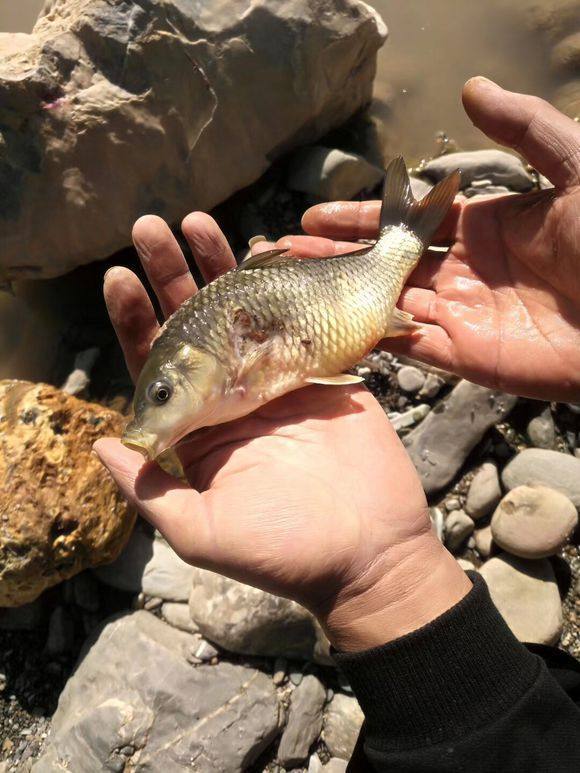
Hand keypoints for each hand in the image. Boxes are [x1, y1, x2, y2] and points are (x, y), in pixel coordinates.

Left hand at [94, 214, 469, 651]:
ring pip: (244, 313)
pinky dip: (283, 285)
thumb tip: (100, 443)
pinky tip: (265, 247)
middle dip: (172, 276)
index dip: (136, 321)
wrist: (369, 552)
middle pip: (195, 325)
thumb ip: (151, 491)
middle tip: (152, 227)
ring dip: (221, 267)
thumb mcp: (203, 532)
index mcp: (199, 430)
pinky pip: (297, 320)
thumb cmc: (285, 552)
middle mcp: (232, 398)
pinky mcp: (323, 373)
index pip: (158, 366)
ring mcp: (278, 381)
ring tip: (200, 222)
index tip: (119, 276)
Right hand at [273, 78, 579, 401]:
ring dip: (337, 297)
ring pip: (383, 304)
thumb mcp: (576, 169)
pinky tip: (331, 325)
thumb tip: (470, 89)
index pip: (405, 221)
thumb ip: (526, 129)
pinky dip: (372, 336)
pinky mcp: (466, 357)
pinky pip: (409, 345)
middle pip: (383, 265)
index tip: (314, 213)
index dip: (359, 218)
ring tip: (290, 288)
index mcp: (481, 228)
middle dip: (333, 259)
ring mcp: (461, 316)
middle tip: (284, 253)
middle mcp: (462, 273)